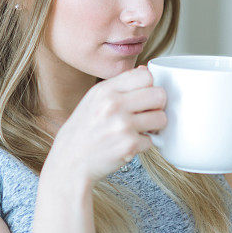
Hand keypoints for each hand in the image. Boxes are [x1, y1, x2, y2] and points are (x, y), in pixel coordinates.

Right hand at [49, 65, 167, 183]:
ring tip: (139, 130)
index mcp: (106, 90)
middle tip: (146, 115)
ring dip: (154, 127)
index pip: (147, 76)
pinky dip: (143, 145)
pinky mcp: (129, 145)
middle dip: (157, 107)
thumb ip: (120, 85)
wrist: (70, 161)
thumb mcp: (94, 99)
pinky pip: (152, 141)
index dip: (150, 87)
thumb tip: (146, 70)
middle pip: (159, 95)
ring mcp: (123, 125)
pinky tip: (128, 144)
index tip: (144, 98)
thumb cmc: (84, 130)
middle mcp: (114, 105)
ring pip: (161, 118)